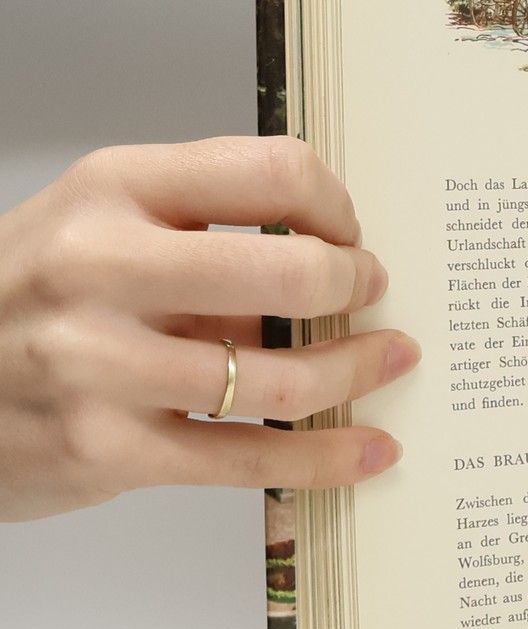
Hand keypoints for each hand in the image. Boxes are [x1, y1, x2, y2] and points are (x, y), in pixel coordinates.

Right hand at [0, 137, 416, 522]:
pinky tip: (371, 450)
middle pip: (292, 270)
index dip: (334, 204)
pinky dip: (328, 456)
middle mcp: (102, 269)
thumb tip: (328, 241)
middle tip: (372, 294)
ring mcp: (101, 365)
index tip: (346, 231)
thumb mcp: (90, 222)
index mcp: (111, 190)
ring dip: (358, 369)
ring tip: (389, 360)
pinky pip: (252, 458)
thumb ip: (194, 222)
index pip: (271, 170)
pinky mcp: (108, 450)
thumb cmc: (22, 300)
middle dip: (355, 285)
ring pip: (283, 374)